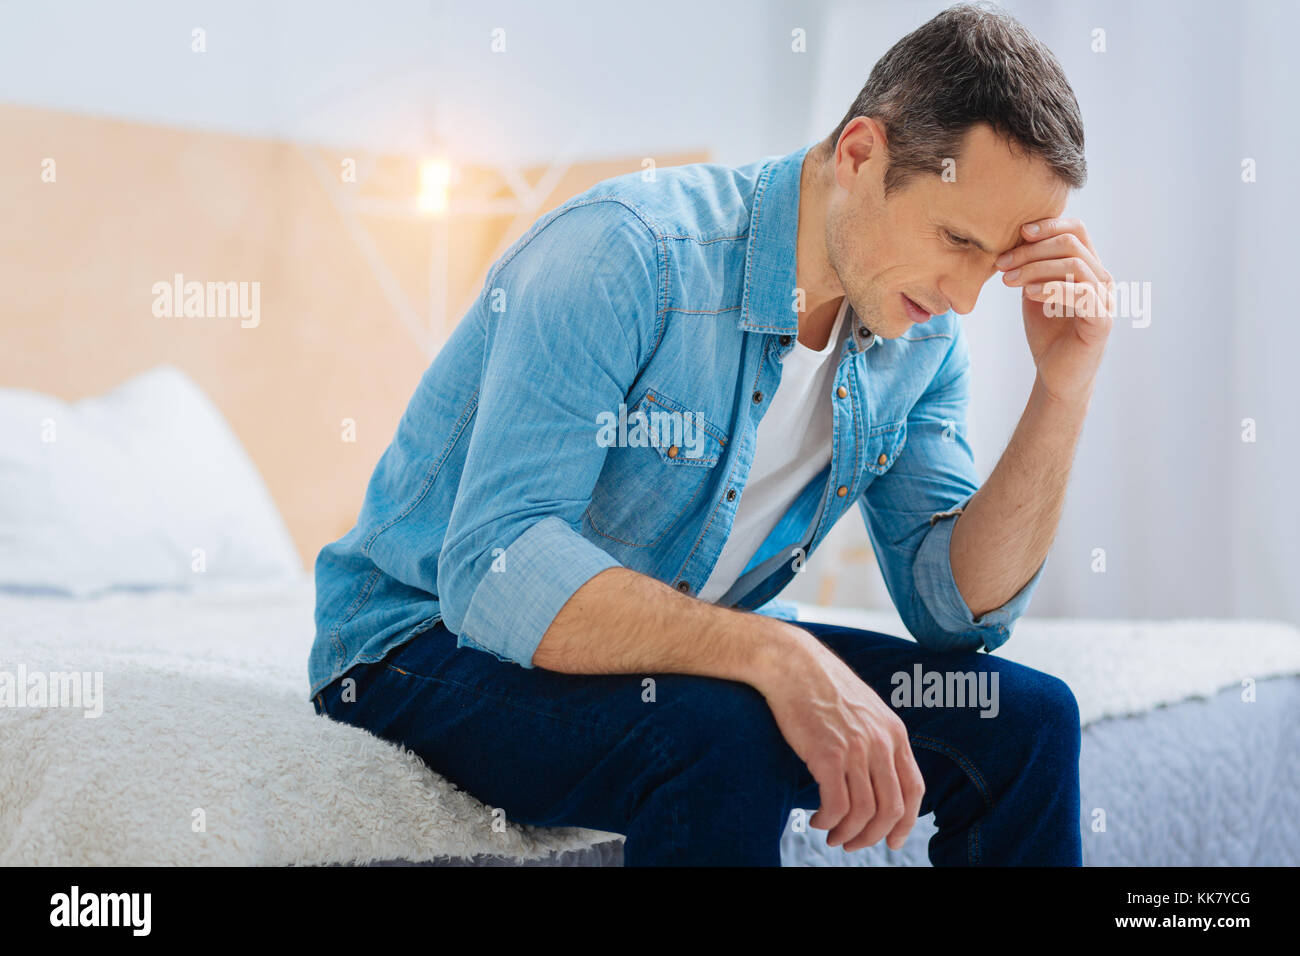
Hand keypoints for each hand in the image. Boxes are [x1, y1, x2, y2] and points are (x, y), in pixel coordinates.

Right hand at [754, 624, 923, 851]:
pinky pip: (837, 805)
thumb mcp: (864, 709)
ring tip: (832, 835)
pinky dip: (829, 820)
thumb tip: (875, 776)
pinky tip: (818, 819)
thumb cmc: (821, 686)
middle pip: (891, 808)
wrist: (792, 663)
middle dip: (874, 835)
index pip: (914, 789)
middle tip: (853, 844)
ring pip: (864, 812)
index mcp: (894, 732)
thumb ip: (876, 738)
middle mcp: (881, 742)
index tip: (892, 840)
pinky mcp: (827, 754)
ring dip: (849, 833)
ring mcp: (856, 749)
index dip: (906, 822)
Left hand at [996, 218, 1113, 406]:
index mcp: (1088, 267)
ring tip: (1008, 280)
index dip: (1049, 224)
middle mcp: (1101, 279)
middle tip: (1001, 264)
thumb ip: (1031, 267)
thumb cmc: (1047, 333)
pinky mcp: (1102, 321)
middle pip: (1071, 243)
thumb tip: (1014, 239)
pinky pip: (1083, 294)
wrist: (1056, 375)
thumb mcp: (1034, 292)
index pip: (1076, 229)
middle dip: (1031, 250)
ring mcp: (1105, 299)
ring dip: (1036, 268)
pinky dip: (1053, 288)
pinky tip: (1030, 293)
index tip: (1018, 233)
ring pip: (1075, 264)